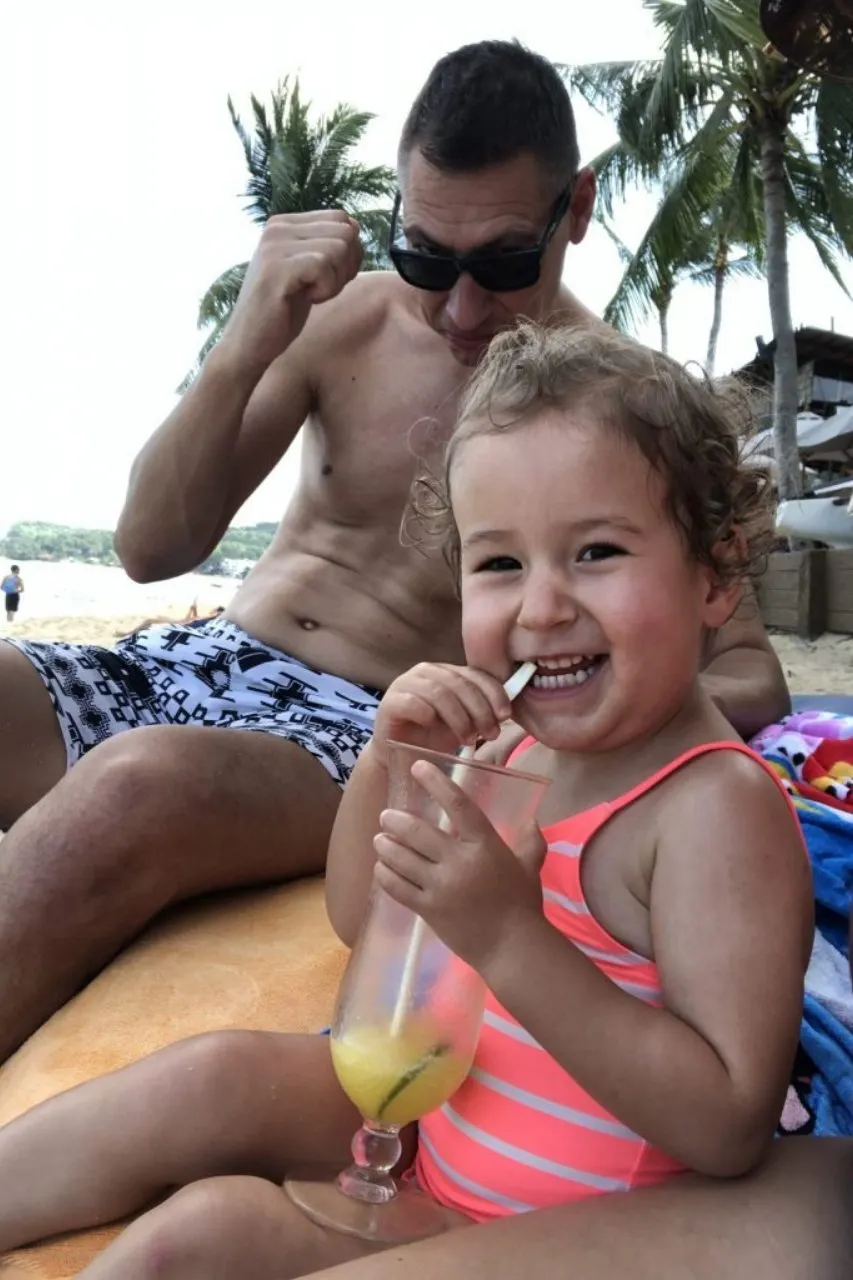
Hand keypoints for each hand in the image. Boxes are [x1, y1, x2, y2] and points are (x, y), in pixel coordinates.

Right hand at [218, 211, 362, 372]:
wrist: (249, 344)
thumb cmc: (282, 312)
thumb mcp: (307, 271)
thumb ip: (327, 246)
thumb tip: (355, 227)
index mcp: (284, 224)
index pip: (340, 218)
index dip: (349, 252)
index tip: (329, 277)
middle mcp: (277, 228)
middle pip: (345, 232)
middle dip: (346, 266)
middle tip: (322, 288)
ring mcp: (274, 246)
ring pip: (339, 247)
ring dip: (336, 280)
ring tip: (312, 294)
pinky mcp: (276, 268)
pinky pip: (324, 266)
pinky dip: (326, 289)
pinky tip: (307, 299)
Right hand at [372, 664, 511, 768]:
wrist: (400, 759)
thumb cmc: (433, 738)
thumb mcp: (464, 722)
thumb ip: (481, 710)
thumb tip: (507, 709)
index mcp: (446, 672)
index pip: (475, 674)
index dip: (494, 693)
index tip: (506, 716)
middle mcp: (425, 672)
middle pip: (459, 683)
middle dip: (480, 710)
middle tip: (491, 734)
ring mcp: (404, 685)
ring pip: (439, 693)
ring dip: (459, 718)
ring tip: (468, 740)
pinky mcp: (389, 703)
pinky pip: (412, 703)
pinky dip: (428, 715)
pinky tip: (435, 729)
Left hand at [373, 759, 545, 970]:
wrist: (511, 947)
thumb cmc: (523, 904)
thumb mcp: (530, 865)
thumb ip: (529, 839)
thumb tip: (530, 818)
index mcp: (485, 845)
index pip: (457, 804)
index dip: (436, 782)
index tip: (418, 767)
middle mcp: (460, 861)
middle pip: (418, 832)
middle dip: (396, 820)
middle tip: (387, 815)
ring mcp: (441, 887)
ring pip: (402, 858)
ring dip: (386, 845)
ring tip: (379, 838)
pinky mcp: (428, 909)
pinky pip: (397, 886)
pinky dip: (385, 874)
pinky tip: (381, 867)